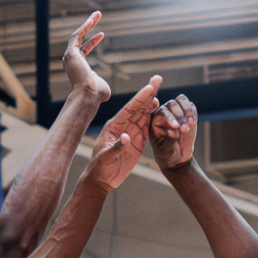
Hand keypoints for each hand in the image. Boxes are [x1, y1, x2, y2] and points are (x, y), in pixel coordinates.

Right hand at [62, 12, 109, 102]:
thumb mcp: (101, 88)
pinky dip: (84, 28)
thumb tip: (101, 86)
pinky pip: (77, 36)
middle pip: (79, 39)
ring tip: (98, 13)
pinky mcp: (70, 54)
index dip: (92, 42)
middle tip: (96, 16)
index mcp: (78, 68)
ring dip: (88, 23)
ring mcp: (70, 57)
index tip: (102, 34)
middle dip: (88, 27)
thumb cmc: (96, 93)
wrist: (89, 94)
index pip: (84, 51)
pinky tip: (92, 19)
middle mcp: (71, 61)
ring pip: (78, 35)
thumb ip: (100, 83)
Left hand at [83, 77, 162, 191]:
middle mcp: (123, 126)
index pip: (129, 109)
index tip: (150, 87)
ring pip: (143, 114)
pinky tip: (158, 108)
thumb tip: (126, 137)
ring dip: (151, 102)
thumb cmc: (100, 167)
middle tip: (157, 78)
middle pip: (138, 107)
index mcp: (114, 126)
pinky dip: (153, 117)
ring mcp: (130, 132)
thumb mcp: (106, 157)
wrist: (102, 179)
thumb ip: (117, 147)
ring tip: (158, 88)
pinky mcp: (136, 141)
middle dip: (148, 93)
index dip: (140, 98)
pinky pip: (146, 126)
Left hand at [150, 94, 196, 169]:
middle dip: (180, 115)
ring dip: (187, 111)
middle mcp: (164, 113)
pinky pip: (191, 106)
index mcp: (154, 120)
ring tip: (191, 123)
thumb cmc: (166, 154)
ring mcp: (176, 112)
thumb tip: (174, 131)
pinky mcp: (187, 114)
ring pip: (181, 100)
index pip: (161, 112)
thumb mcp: (165, 151)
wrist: (177, 158)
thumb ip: (168, 141)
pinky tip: (193, 123)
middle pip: (172, 104)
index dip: (169, 117)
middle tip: (185, 130)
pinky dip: (193, 113)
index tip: (176, 127)